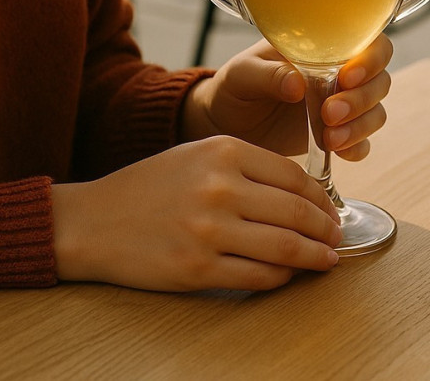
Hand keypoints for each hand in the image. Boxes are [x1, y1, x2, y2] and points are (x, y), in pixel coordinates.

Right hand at [52, 136, 341, 291]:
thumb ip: (245, 167)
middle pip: (297, 212)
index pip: (294, 176)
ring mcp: (210, 230)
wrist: (94, 221)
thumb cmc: (148, 187)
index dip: (323, 199)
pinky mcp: (200, 269)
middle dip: (326, 230)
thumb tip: (301, 193)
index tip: (332, 211)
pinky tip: (288, 276)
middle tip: (336, 239)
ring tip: (327, 261)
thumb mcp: (196, 157)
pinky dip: (281, 279)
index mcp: (222, 151)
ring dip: (315, 258)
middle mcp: (220, 187)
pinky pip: (259, 278)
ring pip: (286, 248)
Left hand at [181, 35, 391, 161]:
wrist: (226, 121)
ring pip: (375, 111)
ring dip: (360, 125)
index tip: (346, 76)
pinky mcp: (336, 134)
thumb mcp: (242, 74)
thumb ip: (268, 75)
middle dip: (362, 98)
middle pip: (379, 79)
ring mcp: (341, 104)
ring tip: (330, 138)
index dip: (370, 57)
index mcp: (321, 47)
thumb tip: (297, 84)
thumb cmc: (235, 86)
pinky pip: (363, 142)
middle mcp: (338, 73)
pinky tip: (338, 151)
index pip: (367, 41)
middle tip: (329, 113)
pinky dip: (357, 147)